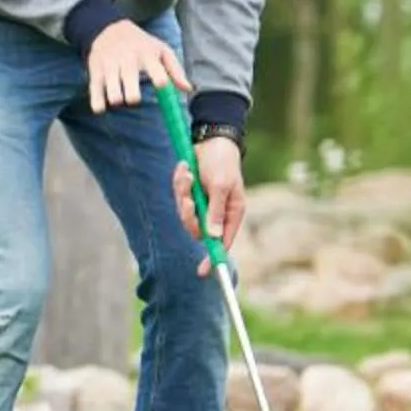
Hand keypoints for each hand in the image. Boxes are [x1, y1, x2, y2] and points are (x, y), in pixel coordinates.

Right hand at [86, 19, 187, 112]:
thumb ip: (175, 70)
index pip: (156, 71)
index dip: (160, 81)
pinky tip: (100, 108)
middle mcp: (128, 61)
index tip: (161, 87)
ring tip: (118, 99)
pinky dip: (97, 103)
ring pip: (112, 91)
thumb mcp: (161, 50)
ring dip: (116, 98)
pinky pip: (95, 91)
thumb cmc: (141, 44)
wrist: (108, 28)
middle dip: (132, 95)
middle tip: (134, 99)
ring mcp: (110, 66)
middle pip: (130, 84)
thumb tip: (187, 89)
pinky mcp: (95, 72)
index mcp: (147, 55)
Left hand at [171, 137, 246, 271]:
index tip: (203, 271)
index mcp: (232, 214)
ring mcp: (203, 203)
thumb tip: (212, 236)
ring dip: (182, 193)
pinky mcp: (190, 193)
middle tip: (187, 196)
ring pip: (184, 213)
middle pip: (197, 230)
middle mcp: (217, 212)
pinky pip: (178, 197)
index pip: (222, 242)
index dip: (213, 257)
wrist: (211, 139)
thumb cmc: (222, 162)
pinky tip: (184, 167)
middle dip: (188, 214)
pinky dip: (178, 183)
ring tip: (187, 172)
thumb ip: (216, 210)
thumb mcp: (221, 186)